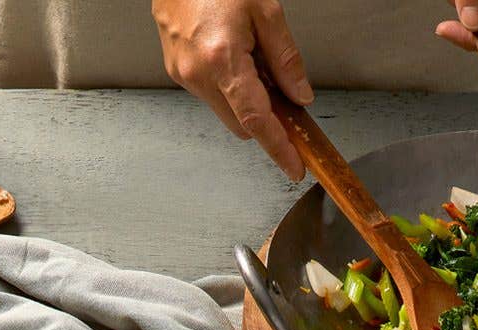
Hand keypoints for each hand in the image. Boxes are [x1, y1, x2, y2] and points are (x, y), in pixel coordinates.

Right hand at [153, 0, 311, 180]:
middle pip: (242, 123)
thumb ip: (285, 59)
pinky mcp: (177, 71)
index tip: (294, 167)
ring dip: (246, 99)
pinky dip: (230, 87)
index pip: (256, 119)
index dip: (278, 148)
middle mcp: (198, 73)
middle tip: (283, 92)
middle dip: (265, 118)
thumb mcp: (266, 11)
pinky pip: (212, 94)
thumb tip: (300, 96)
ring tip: (253, 59)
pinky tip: (235, 56)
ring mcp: (183, 74)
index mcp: (223, 59)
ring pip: (226, 110)